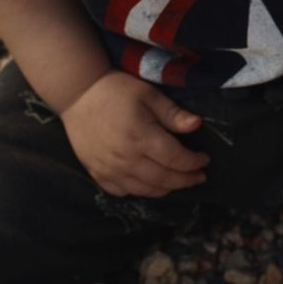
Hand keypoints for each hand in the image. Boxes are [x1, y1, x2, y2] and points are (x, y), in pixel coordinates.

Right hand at [61, 72, 209, 196]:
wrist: (77, 95)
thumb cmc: (116, 91)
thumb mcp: (149, 95)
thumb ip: (173, 114)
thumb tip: (197, 125)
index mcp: (142, 138)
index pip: (177, 160)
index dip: (194, 163)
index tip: (205, 160)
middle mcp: (126, 159)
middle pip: (164, 180)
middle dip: (186, 180)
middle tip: (199, 176)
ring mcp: (110, 169)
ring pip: (146, 191)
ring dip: (167, 189)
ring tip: (178, 181)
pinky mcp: (97, 173)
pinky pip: (123, 192)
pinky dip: (141, 191)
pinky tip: (150, 184)